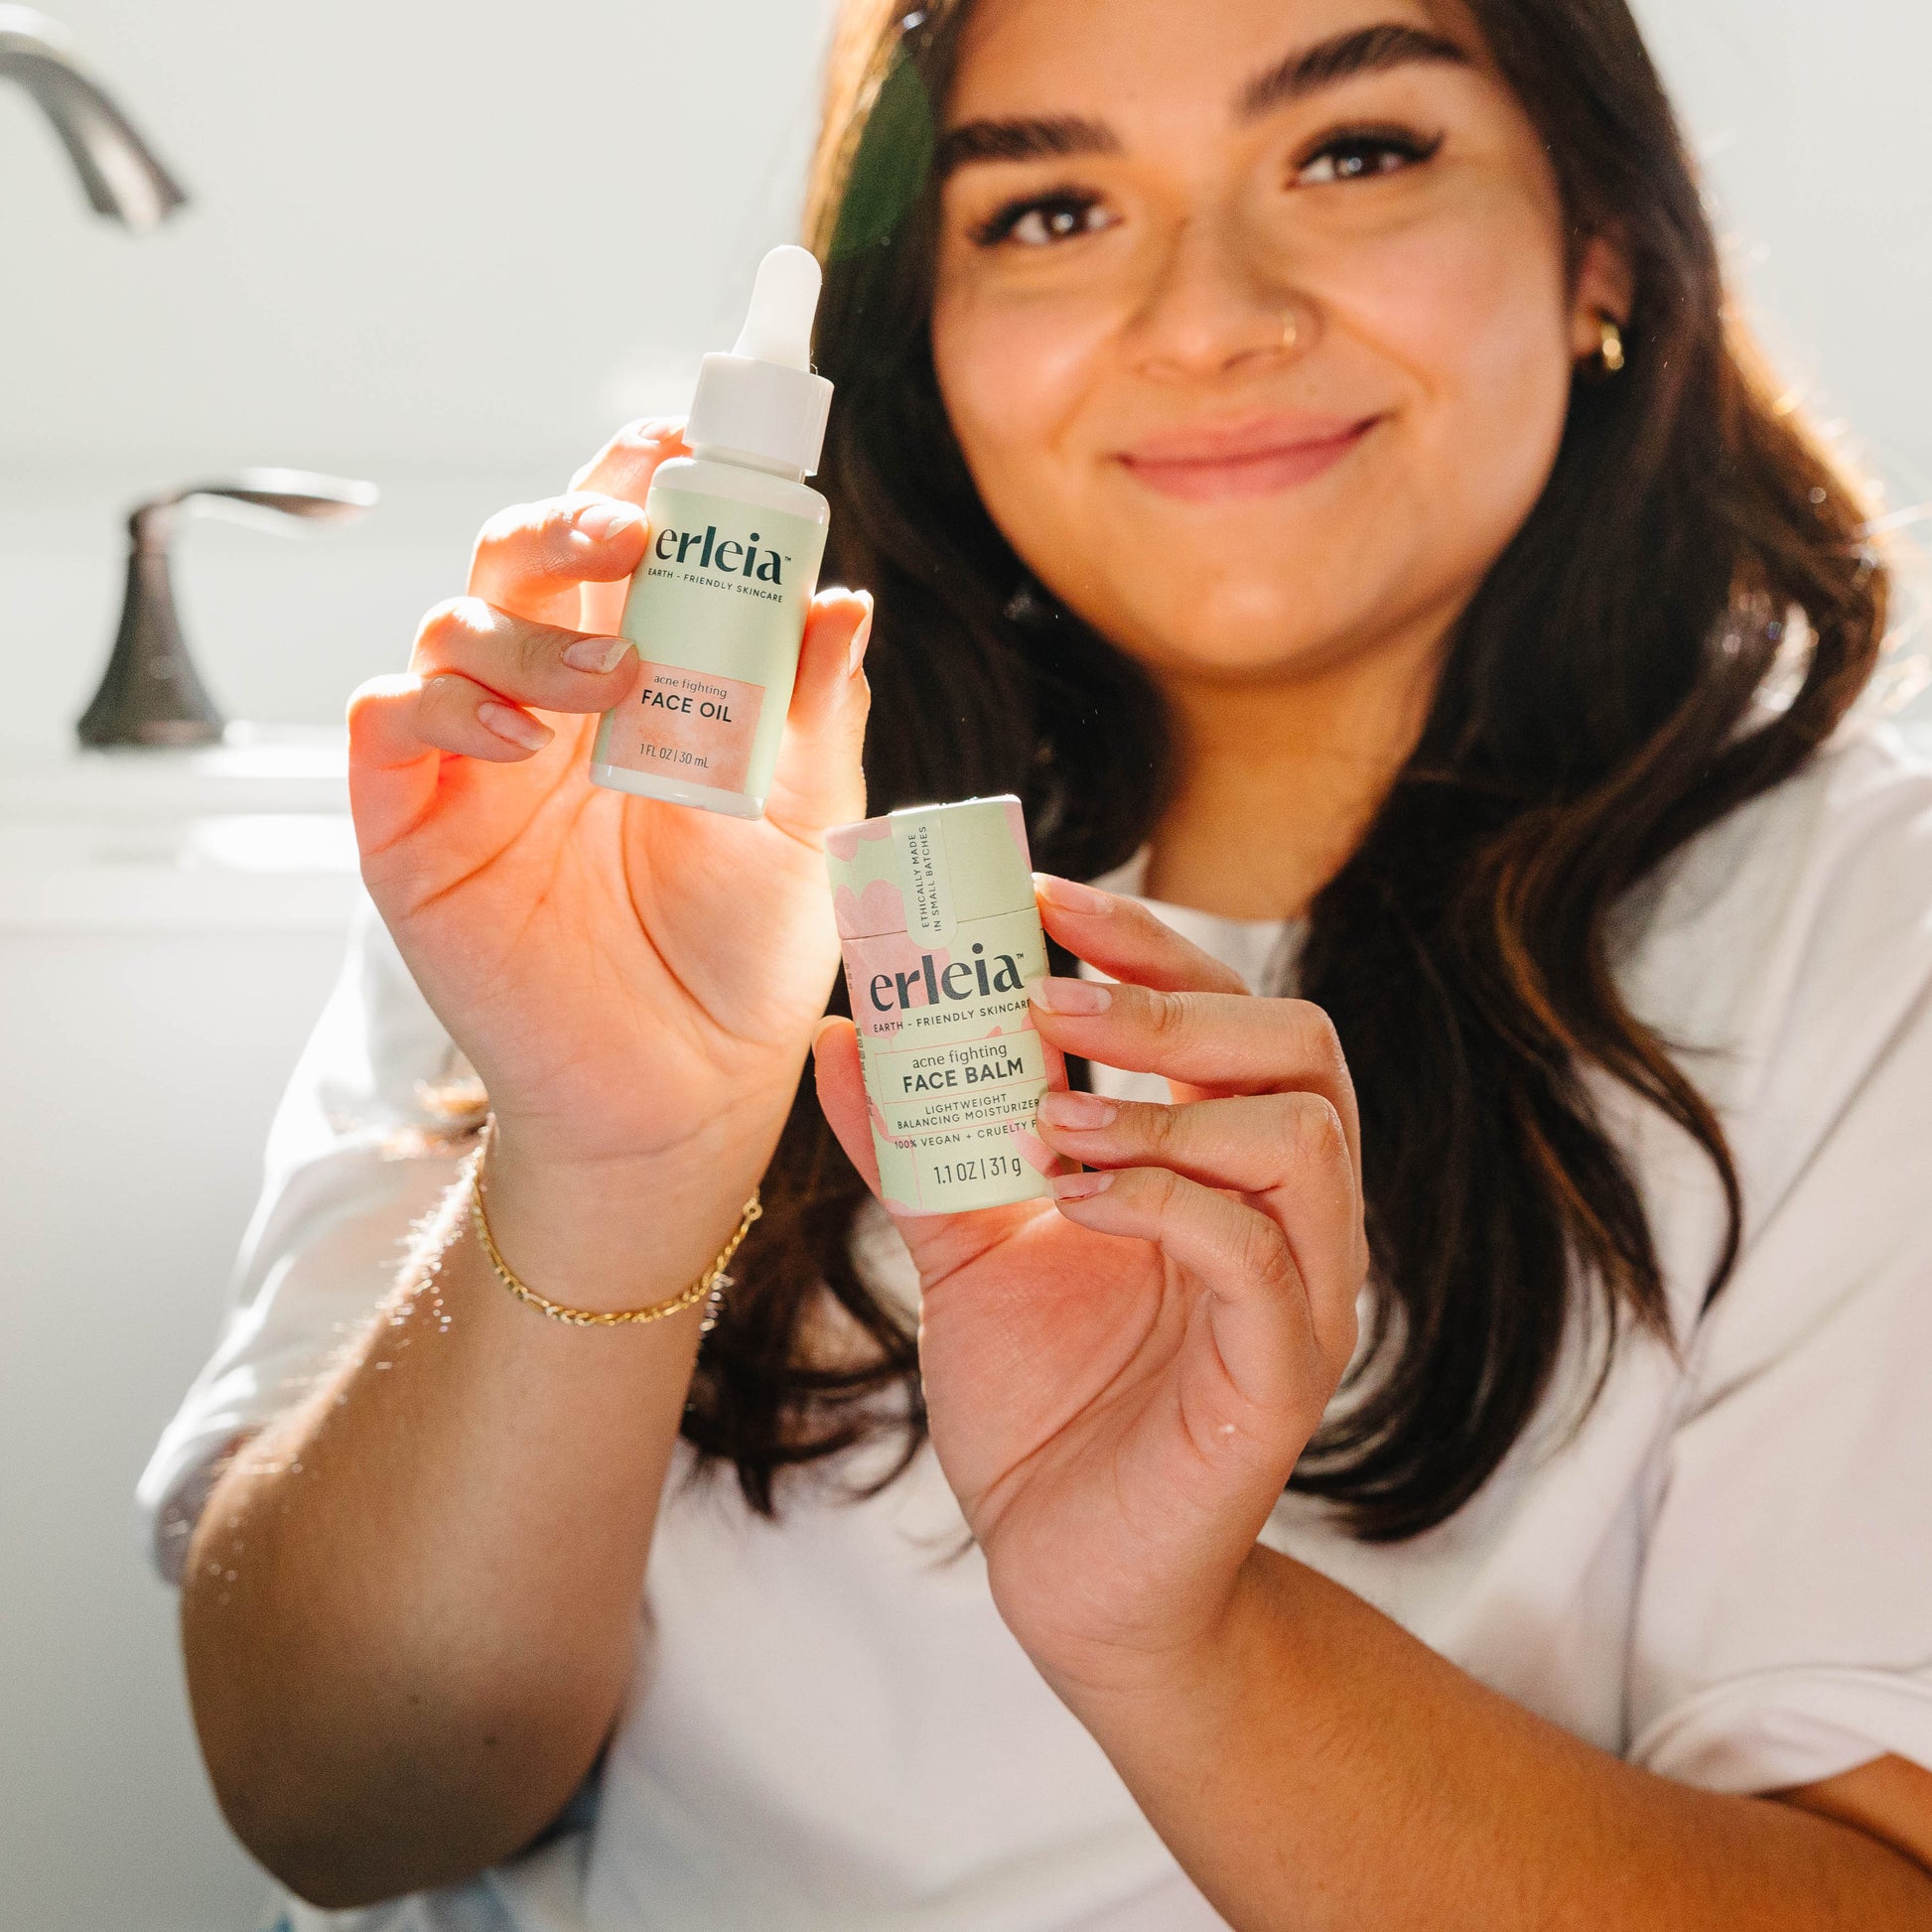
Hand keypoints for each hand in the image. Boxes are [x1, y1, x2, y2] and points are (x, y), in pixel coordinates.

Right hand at [349, 421, 871, 1191]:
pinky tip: (519, 745)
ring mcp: (478, 760)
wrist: (688, 1085)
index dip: (641, 483)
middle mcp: (555, 701)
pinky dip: (440, 706)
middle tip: (634, 534)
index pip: (627, 551)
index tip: (688, 448)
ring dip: (526, 629)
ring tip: (610, 686)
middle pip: (526, 558)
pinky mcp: (413, 825)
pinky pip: (388, 721)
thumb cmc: (747, 953)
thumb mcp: (804, 821)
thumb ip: (813, 710)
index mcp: (650, 681)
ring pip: (454, 623)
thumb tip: (843, 598)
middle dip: (572, 522)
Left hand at [814, 877, 1365, 1697]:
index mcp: (1225, 1167)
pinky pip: (1255, 1259)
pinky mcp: (1281, 1378)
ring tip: (1052, 1125)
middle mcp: (1286, 1216)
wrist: (1068, 1578)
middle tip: (1047, 992)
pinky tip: (1074, 1204)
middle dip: (1170, 998)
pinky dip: (1163, 1205)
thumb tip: (845, 1033)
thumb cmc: (1042, 1408)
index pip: (1231, 1010)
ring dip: (1167, 1106)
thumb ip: (922, 1145)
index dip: (1150, 942)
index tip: (1045, 895)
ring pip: (1303, 1135)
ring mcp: (1301, 1295)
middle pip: (1298, 1044)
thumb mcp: (967, 1252)